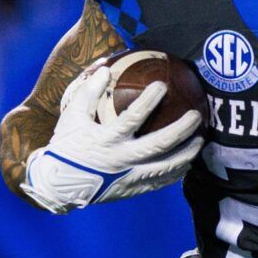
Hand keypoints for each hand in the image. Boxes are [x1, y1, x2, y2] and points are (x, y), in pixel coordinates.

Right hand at [21, 65, 202, 213]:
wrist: (57, 185)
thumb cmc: (65, 146)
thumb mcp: (72, 116)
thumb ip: (89, 92)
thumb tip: (105, 68)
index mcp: (106, 140)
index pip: (132, 118)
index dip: (149, 101)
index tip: (162, 85)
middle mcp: (121, 161)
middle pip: (159, 145)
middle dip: (181, 130)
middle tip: (196, 115)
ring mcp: (128, 178)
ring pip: (165, 167)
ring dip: (186, 153)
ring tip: (200, 140)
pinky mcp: (132, 190)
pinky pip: (160, 182)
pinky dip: (175, 172)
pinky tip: (187, 163)